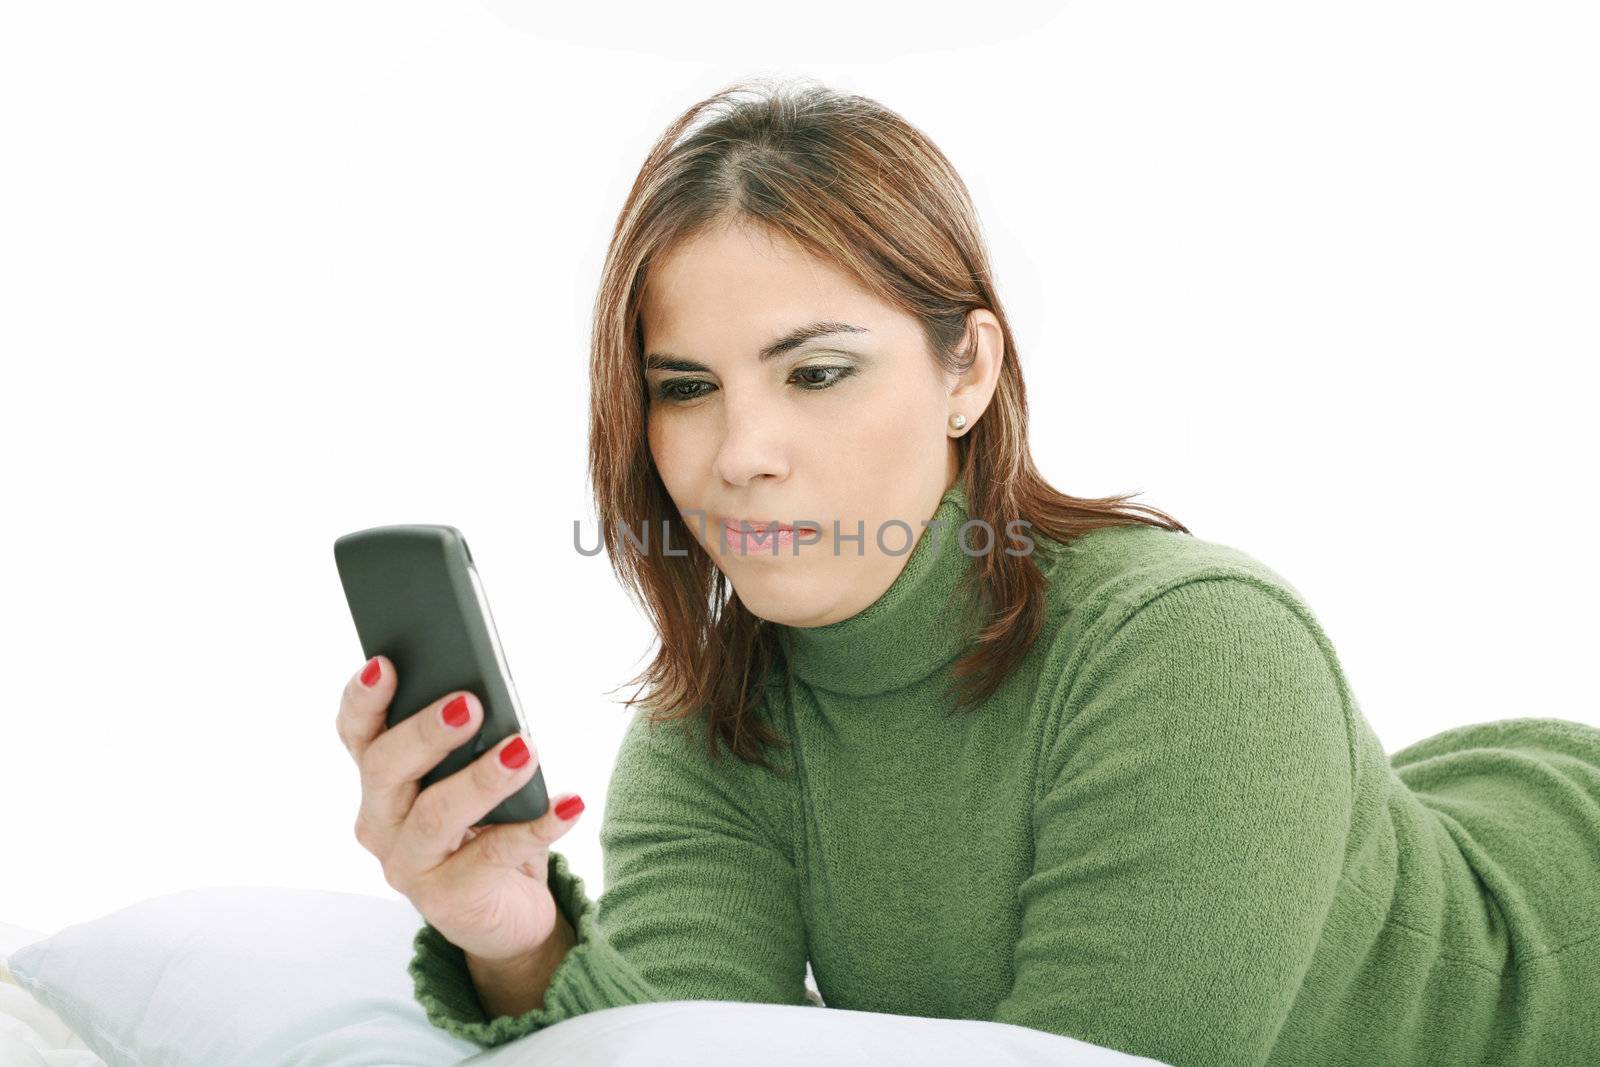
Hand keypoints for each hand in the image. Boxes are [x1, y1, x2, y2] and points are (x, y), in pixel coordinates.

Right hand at [337, 655, 584, 963]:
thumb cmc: (488, 825)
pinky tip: (570, 804)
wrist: (507, 911)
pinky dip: (536, 827)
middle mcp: (381, 823)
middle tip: (470, 704)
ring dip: (482, 780)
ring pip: (435, 816)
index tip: (384, 664)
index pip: (358, 735)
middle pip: (386, 770)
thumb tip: (493, 698)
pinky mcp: (447, 900)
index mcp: (382, 782)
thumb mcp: (473, 777)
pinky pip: (492, 858)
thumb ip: (471, 742)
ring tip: (524, 750)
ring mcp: (409, 866)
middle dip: (426, 733)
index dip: (363, 700)